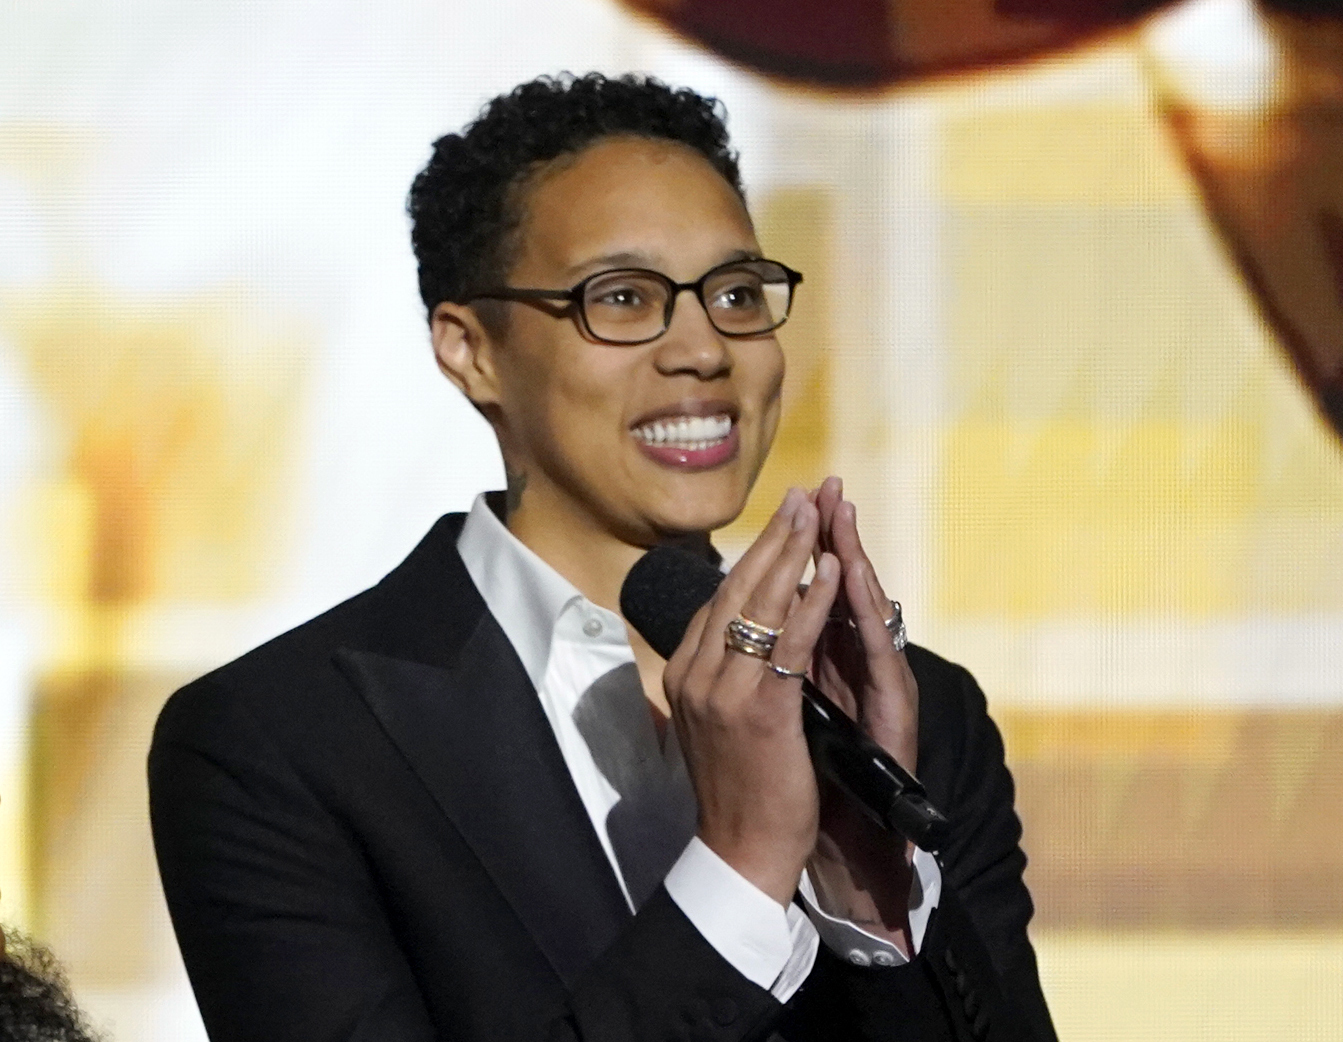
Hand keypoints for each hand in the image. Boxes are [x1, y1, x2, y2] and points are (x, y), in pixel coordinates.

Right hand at [663, 487, 841, 905]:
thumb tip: (733, 633)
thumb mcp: (713, 721)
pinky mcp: (759, 711)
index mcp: (684, 674)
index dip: (754, 557)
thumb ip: (719, 675)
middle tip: (801, 497)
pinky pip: (789, 644)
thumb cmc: (738, 788)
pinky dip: (811, 602)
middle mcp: (695, 675)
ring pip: (760, 606)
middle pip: (737, 590)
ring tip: (816, 515)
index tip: (780, 522)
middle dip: (774, 539)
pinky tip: (829, 570)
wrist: (740, 850)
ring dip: (793, 554)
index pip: (720, 600)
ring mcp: (722, 692)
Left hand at [807, 476, 920, 952]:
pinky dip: (852, 605)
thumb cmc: (790, 782)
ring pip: (861, 605)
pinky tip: (845, 573)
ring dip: (847, 553)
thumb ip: (775, 667)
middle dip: (828, 534)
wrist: (811, 842)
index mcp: (831, 666)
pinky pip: (867, 644)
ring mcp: (881, 681)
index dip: (810, 550)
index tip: (799, 502)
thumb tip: (744, 627)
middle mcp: (863, 666)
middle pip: (843, 587)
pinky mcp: (893, 703)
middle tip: (824, 484)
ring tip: (838, 508)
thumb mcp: (776, 711)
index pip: (817, 595)